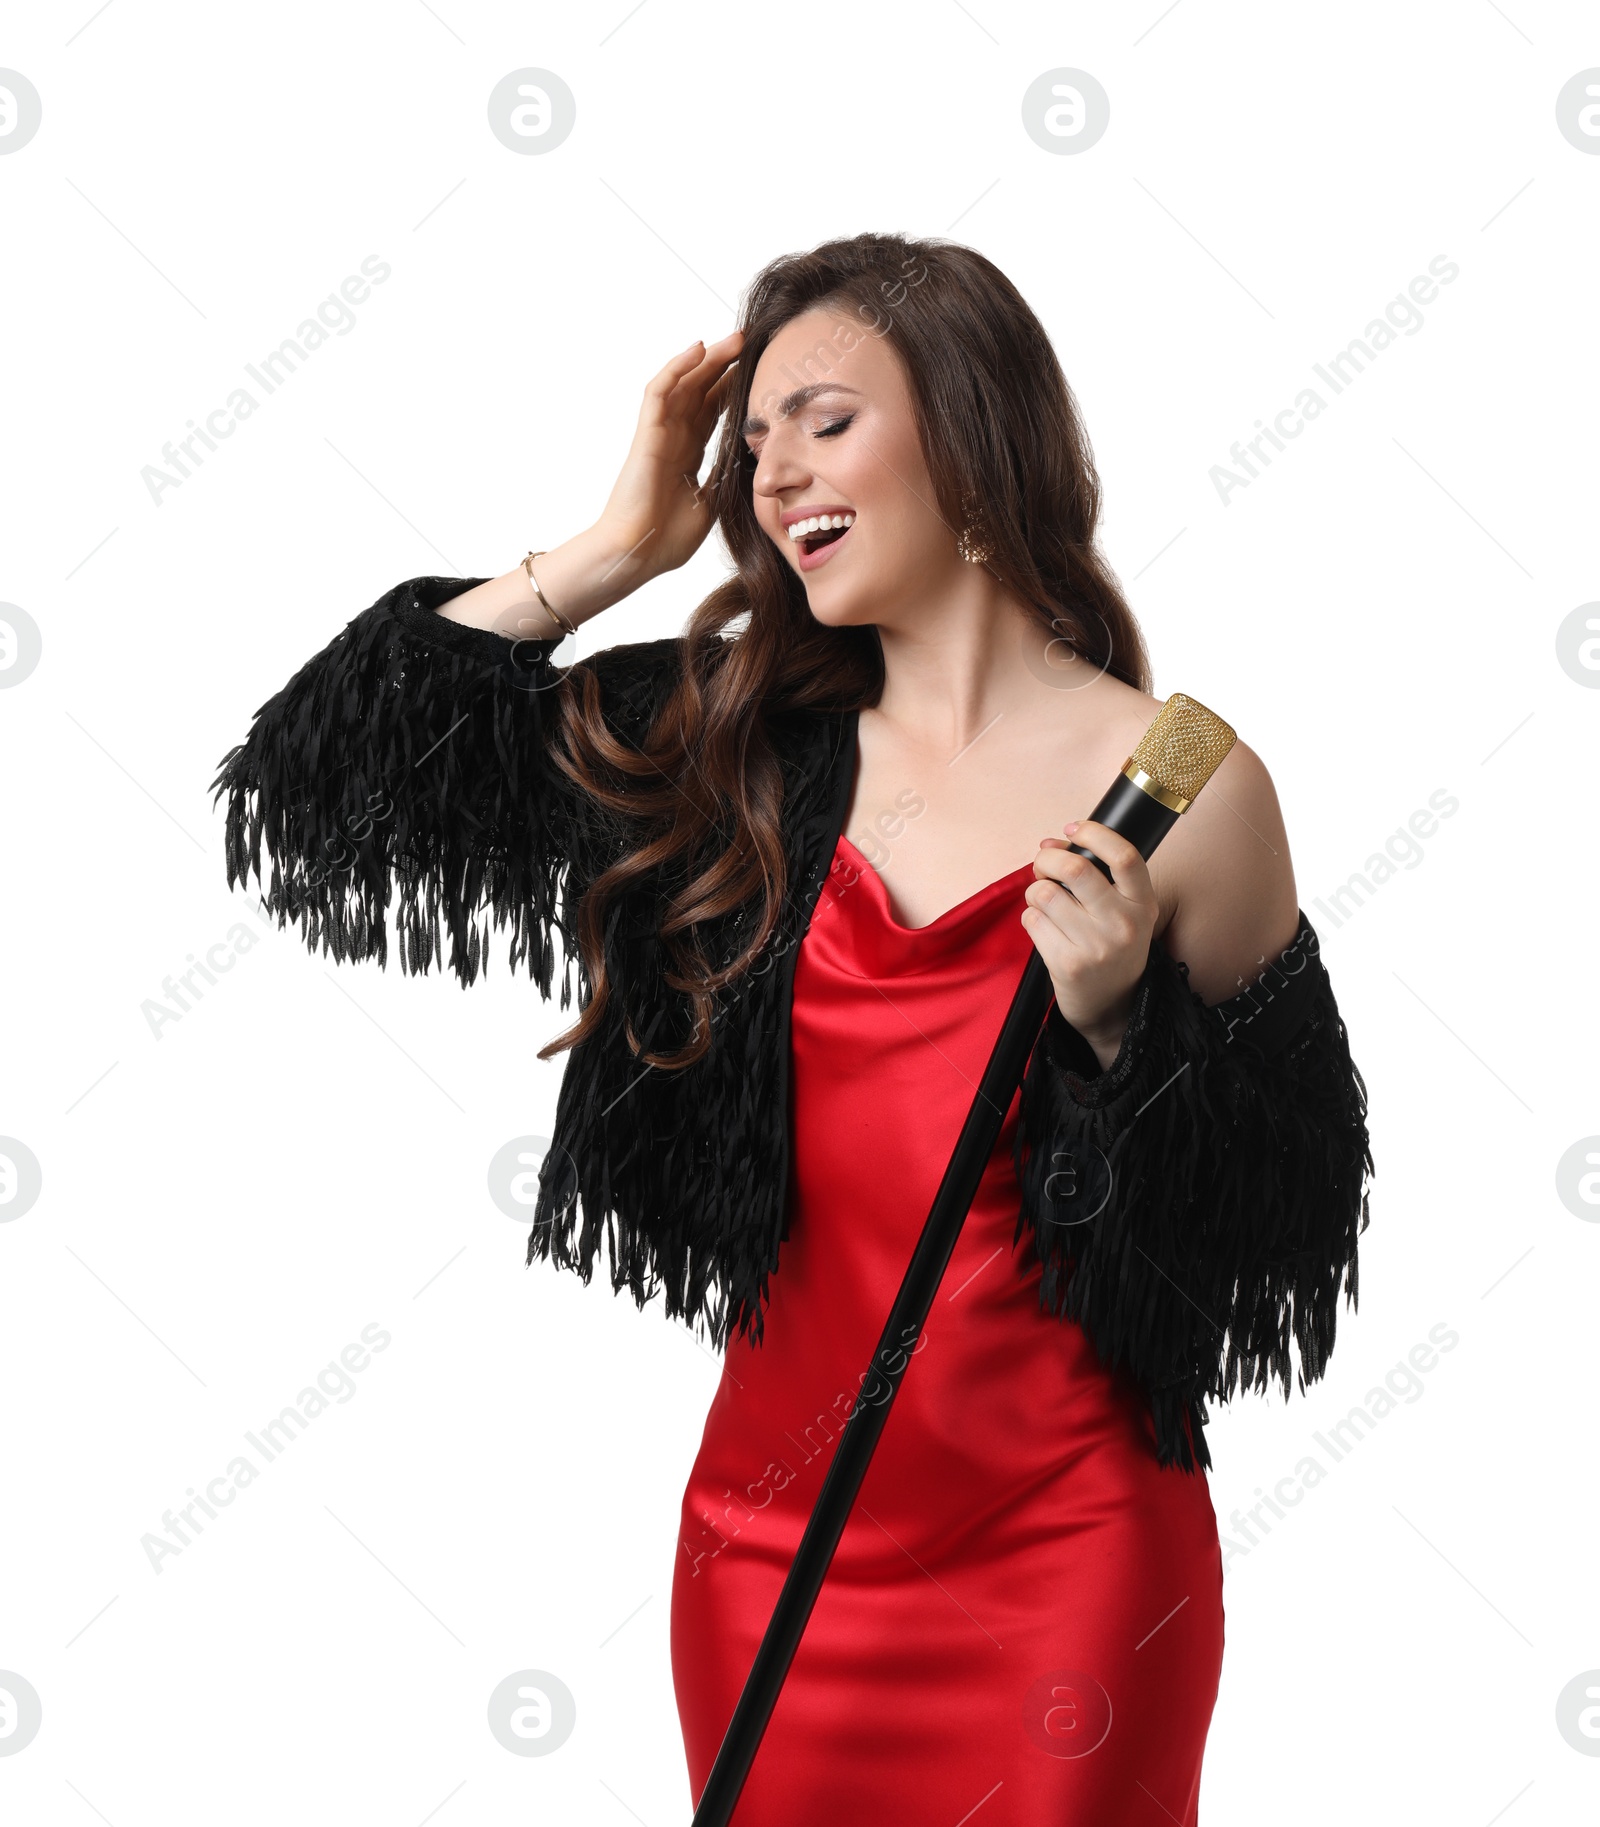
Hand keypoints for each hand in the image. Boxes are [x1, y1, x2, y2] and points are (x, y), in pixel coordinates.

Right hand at [591, 331, 744, 581]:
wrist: (638, 554)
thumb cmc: (667, 539)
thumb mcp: (711, 505)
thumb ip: (725, 479)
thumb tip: (751, 463)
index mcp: (688, 455)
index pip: (712, 411)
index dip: (733, 389)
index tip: (760, 373)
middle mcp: (674, 438)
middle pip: (700, 390)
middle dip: (725, 365)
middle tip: (752, 344)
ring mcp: (659, 433)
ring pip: (683, 383)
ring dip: (707, 359)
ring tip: (735, 339)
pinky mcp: (646, 434)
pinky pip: (659, 391)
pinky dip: (677, 367)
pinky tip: (699, 349)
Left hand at [1022, 819, 1159, 1071]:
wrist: (1112, 1006)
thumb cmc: (1112, 948)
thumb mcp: (1123, 911)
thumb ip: (1096, 875)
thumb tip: (1050, 843)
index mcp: (1142, 904)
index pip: (1124, 855)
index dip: (1094, 833)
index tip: (1073, 830)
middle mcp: (1124, 924)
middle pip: (1076, 869)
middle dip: (1049, 859)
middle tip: (1044, 864)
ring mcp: (1096, 946)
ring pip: (1045, 893)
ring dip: (1035, 891)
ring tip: (1045, 902)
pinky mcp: (1068, 964)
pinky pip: (1032, 920)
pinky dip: (1031, 917)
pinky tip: (1044, 928)